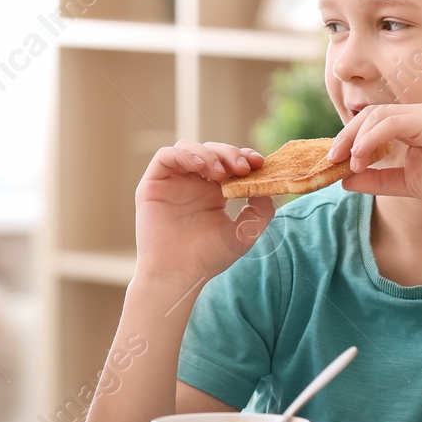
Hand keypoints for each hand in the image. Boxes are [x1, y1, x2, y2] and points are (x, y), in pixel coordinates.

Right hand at [134, 140, 271, 284]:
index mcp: (213, 192)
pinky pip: (165, 156)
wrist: (177, 275)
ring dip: (208, 153)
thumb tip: (268, 187)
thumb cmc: (207, 258)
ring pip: (188, 147)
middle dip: (230, 153)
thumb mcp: (244, 234)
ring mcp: (172, 182)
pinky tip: (199, 166)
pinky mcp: (153, 183)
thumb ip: (261, 211)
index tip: (259, 163)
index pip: (229, 162)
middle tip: (242, 167)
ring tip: (220, 173)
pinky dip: (184, 154)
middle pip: (211, 151)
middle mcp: (192, 183)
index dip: (244, 156)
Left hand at [327, 103, 421, 208]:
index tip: (333, 159)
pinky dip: (372, 137)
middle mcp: (415, 113)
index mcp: (409, 123)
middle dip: (346, 135)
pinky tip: (363, 155)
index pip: (370, 120)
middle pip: (369, 114)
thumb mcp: (403, 183)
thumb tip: (344, 181)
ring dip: (358, 138)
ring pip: (378, 115)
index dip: (348, 137)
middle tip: (332, 158)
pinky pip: (392, 123)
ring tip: (351, 163)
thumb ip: (376, 180)